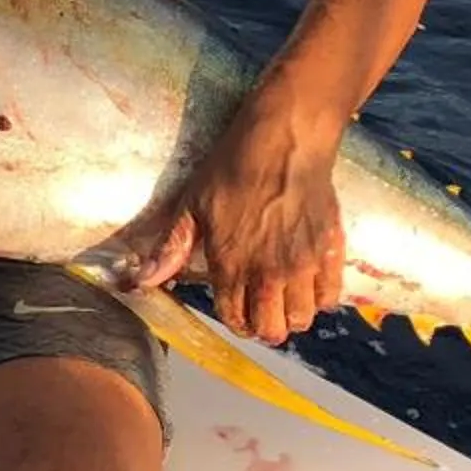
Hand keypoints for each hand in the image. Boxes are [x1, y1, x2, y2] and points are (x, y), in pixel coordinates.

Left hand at [126, 90, 347, 344]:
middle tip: (261, 310)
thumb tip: (139, 282)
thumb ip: (171, 248)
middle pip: (272, 330)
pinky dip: (320, 299)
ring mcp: (303, 265)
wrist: (285, 140)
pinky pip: (330, 297)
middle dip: (263, 326)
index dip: (234, 322)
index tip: (236, 313)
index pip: (235, 319)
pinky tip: (308, 283)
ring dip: (292, 316)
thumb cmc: (232, 168)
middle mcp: (269, 273)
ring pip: (303, 320)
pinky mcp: (330, 251)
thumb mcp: (192, 204)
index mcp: (231, 264)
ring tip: (284, 298)